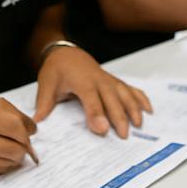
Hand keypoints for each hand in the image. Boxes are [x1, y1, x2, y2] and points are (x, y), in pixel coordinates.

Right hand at [0, 97, 37, 174]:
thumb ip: (10, 114)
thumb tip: (32, 130)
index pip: (14, 127)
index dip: (25, 132)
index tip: (27, 132)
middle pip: (13, 149)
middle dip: (22, 147)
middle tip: (21, 143)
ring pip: (7, 163)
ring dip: (14, 157)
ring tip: (10, 148)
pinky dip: (2, 164)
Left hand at [34, 46, 151, 136]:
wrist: (66, 52)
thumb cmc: (57, 69)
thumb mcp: (47, 84)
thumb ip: (45, 103)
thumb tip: (38, 121)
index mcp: (82, 81)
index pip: (91, 99)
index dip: (96, 114)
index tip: (102, 129)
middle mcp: (99, 80)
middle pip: (112, 99)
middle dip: (118, 116)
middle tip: (123, 135)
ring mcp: (108, 80)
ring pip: (124, 93)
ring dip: (133, 108)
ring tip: (138, 125)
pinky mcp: (114, 81)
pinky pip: (130, 89)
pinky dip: (140, 98)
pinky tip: (148, 110)